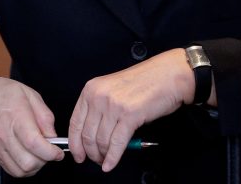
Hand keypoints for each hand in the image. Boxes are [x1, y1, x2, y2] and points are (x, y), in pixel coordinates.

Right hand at [0, 64, 63, 176]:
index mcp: (15, 116)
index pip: (35, 144)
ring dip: (34, 166)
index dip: (52, 152)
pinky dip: (23, 168)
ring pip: (21, 171)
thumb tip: (53, 136)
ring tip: (37, 153)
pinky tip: (26, 156)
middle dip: (44, 160)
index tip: (58, 150)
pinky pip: (11, 170)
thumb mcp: (26, 93)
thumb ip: (44, 115)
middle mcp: (5, 134)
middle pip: (29, 163)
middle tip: (48, 149)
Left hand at [67, 49, 193, 171]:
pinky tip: (110, 164)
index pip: (75, 122)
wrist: (166, 76)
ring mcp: (113, 106)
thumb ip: (99, 109)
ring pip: (101, 141)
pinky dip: (113, 158)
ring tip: (105, 161)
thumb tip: (91, 135)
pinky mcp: (129, 115)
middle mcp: (98, 97)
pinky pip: (117, 143)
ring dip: (102, 156)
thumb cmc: (142, 83)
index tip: (77, 154)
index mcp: (90, 90)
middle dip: (89, 153)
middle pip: (86, 134)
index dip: (74, 143)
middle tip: (94, 160)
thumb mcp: (111, 91)